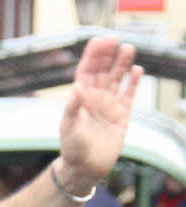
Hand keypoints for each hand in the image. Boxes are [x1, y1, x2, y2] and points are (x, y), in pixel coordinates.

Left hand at [55, 36, 143, 194]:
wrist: (86, 167)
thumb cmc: (72, 149)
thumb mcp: (69, 128)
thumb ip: (73, 108)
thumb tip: (77, 88)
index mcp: (80, 98)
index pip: (86, 70)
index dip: (92, 55)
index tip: (100, 40)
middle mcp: (94, 98)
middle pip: (102, 70)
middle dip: (107, 54)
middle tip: (114, 39)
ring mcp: (109, 104)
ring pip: (117, 78)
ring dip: (122, 64)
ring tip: (128, 49)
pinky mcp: (122, 114)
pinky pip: (129, 94)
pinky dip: (133, 83)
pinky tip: (137, 70)